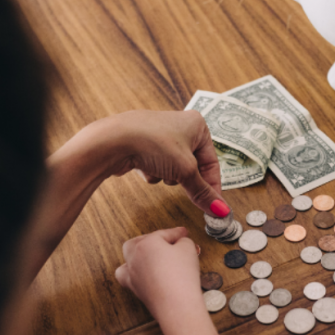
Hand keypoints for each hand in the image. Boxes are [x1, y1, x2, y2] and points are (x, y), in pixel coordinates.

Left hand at [89, 110, 226, 214]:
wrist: (113, 141)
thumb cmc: (153, 144)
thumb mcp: (185, 171)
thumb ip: (203, 192)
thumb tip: (221, 210)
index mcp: (197, 125)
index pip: (211, 161)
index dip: (212, 185)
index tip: (214, 206)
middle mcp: (180, 126)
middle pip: (192, 166)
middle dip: (184, 177)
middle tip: (181, 183)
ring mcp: (160, 135)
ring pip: (174, 169)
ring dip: (167, 175)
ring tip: (158, 168)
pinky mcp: (144, 145)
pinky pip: (157, 166)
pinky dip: (153, 172)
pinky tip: (144, 167)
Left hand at [115, 227, 200, 315]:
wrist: (176, 305)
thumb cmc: (181, 276)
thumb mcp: (188, 249)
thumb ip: (183, 241)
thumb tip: (180, 244)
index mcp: (146, 244)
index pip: (163, 234)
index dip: (176, 233)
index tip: (183, 233)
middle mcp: (135, 257)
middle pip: (139, 242)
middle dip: (152, 239)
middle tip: (167, 242)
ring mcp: (132, 274)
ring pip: (127, 258)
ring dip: (137, 254)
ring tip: (149, 255)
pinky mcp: (135, 289)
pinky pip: (127, 276)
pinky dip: (132, 273)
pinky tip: (142, 274)